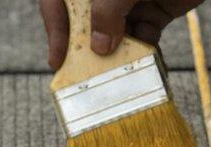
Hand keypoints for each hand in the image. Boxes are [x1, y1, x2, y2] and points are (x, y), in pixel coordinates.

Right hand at [40, 0, 204, 69]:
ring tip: (116, 75)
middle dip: (86, 49)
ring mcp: (130, 1)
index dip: (54, 30)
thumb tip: (100, 47)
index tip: (57, 60)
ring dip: (116, 56)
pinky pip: (142, 37)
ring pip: (114, 34)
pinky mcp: (155, 10)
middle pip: (85, 23)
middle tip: (84, 76)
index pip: (57, 3)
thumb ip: (107, 12)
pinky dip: (143, 52)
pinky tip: (143, 66)